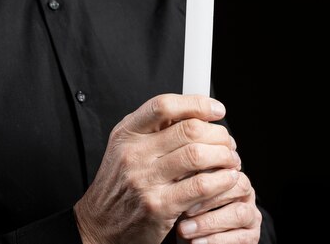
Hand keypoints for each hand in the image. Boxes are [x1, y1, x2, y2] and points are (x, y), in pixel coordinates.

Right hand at [73, 94, 240, 243]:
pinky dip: (222, 180)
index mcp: (127, 133)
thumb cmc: (120, 184)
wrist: (98, 225)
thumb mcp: (127, 147)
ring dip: (224, 156)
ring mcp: (145, 180)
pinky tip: (227, 179)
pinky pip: (201, 186)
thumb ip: (155, 128)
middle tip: (227, 141)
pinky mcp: (159, 206)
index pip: (164, 105)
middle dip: (218, 133)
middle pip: (188, 129)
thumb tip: (196, 109)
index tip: (217, 110)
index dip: (197, 103)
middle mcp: (133, 153)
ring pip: (198, 155)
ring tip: (230, 160)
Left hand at [176, 164, 261, 243]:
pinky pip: (240, 237)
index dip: (208, 176)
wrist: (193, 238)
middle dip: (211, 199)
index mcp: (231, 174)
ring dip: (210, 223)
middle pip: (239, 186)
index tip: (183, 187)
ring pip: (240, 213)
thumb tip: (180, 173)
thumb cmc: (188, 212)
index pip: (228, 166)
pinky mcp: (252, 236)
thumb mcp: (187, 194)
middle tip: (186, 211)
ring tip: (185, 229)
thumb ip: (189, 181)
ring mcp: (251, 214)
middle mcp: (246, 192)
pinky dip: (215, 240)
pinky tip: (196, 242)